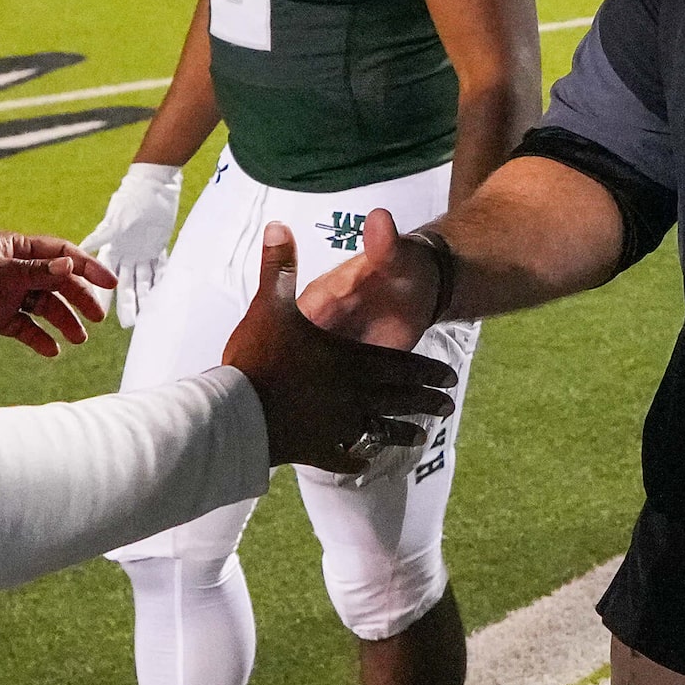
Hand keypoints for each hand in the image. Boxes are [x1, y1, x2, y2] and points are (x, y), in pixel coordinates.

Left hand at [0, 233, 116, 358]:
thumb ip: (29, 271)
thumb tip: (69, 267)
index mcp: (13, 249)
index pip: (60, 254)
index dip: (87, 267)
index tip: (110, 284)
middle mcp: (13, 270)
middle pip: (57, 282)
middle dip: (79, 299)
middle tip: (96, 320)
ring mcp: (5, 294)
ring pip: (44, 307)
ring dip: (62, 321)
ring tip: (76, 340)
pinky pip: (25, 327)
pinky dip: (39, 338)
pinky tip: (51, 352)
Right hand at [82, 163, 182, 327]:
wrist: (154, 181)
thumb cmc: (133, 196)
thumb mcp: (117, 217)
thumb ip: (103, 234)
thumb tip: (82, 248)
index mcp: (111, 246)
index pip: (102, 274)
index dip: (100, 293)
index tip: (97, 312)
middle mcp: (125, 252)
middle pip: (124, 283)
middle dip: (125, 303)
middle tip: (127, 324)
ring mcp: (141, 251)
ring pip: (143, 280)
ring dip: (144, 298)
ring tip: (147, 317)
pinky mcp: (157, 246)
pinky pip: (160, 269)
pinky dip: (161, 283)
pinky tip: (163, 298)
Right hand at [223, 222, 455, 478]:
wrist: (236, 414)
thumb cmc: (256, 357)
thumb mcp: (269, 305)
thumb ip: (280, 266)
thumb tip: (278, 224)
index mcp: (349, 360)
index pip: (400, 366)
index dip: (427, 370)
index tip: (449, 377)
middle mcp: (352, 395)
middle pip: (399, 399)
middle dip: (426, 400)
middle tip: (448, 405)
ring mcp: (336, 426)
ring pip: (381, 430)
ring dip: (403, 432)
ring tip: (421, 435)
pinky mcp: (317, 450)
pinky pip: (347, 455)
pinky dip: (359, 457)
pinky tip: (367, 460)